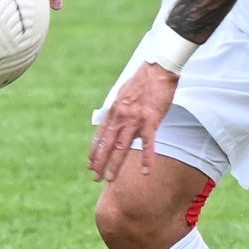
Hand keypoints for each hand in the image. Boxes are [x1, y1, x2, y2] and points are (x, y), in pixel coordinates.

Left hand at [90, 62, 178, 181]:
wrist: (158, 69)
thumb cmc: (143, 81)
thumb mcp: (122, 94)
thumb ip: (118, 109)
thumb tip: (114, 119)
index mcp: (114, 111)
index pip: (100, 135)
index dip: (94, 151)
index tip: (90, 164)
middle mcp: (120, 116)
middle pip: (107, 144)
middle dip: (99, 162)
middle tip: (94, 177)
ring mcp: (135, 119)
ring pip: (122, 146)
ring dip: (115, 164)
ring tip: (110, 179)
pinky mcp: (151, 120)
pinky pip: (148, 143)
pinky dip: (146, 158)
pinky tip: (145, 172)